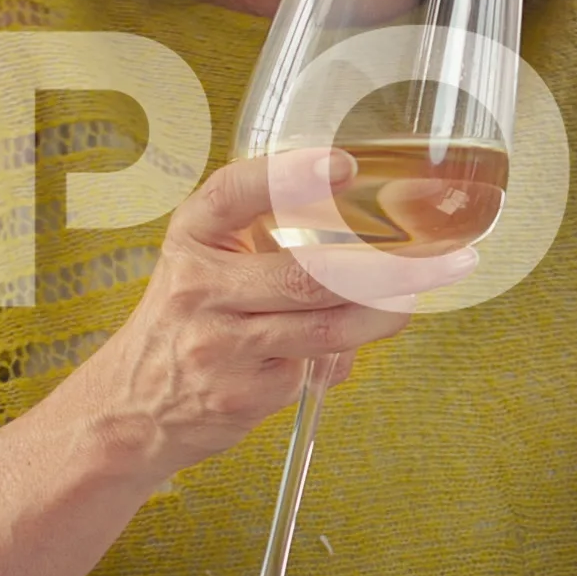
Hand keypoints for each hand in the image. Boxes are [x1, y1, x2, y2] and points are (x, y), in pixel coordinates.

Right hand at [45, 148, 468, 483]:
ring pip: (325, 327)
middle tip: (447, 258)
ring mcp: (221, 346)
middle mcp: (200, 287)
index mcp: (191, 238)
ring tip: (421, 297)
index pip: (232, 194)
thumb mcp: (204, 264)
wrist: (129, 411)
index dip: (289, 175)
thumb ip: (265, 241)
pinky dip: (341, 355)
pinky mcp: (243, 394)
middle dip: (388, 267)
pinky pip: (314, 367)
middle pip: (306, 273)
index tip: (345, 164)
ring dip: (387, 313)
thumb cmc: (184, 324)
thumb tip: (364, 246)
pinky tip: (347, 347)